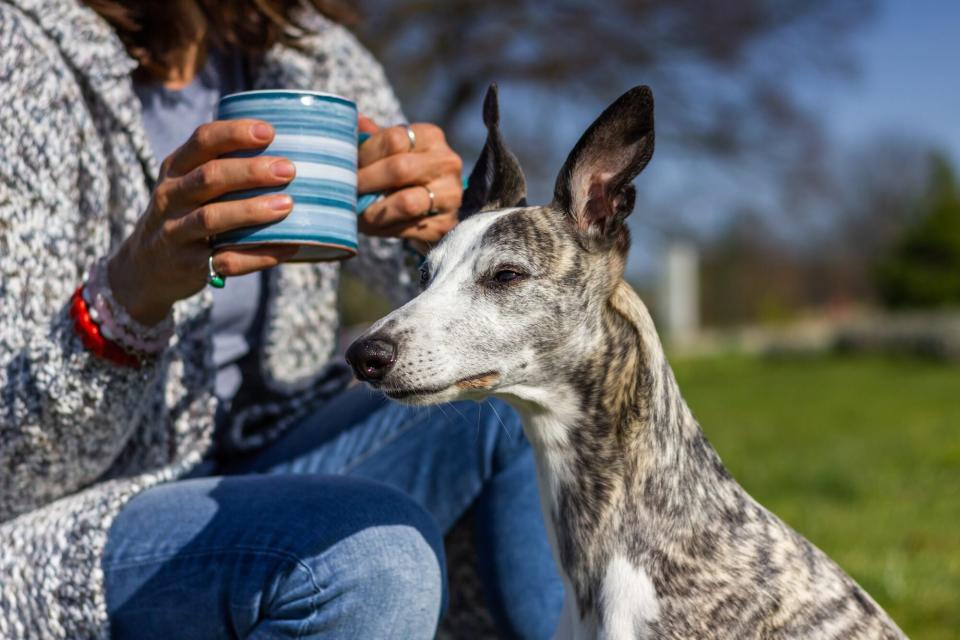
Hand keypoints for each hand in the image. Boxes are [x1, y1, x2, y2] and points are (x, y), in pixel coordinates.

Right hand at [108, 120, 298, 324]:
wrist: (146, 266)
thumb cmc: (184, 213)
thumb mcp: (187, 184)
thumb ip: (221, 166)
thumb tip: (288, 151)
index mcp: (176, 169)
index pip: (202, 141)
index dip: (235, 133)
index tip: (269, 131)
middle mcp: (171, 197)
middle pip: (209, 177)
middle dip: (250, 171)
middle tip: (287, 169)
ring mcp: (176, 232)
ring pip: (212, 218)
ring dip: (251, 210)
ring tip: (286, 204)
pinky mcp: (190, 265)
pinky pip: (226, 260)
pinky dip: (259, 255)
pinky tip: (288, 246)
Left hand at [357, 117, 461, 251]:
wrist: (434, 205)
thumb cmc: (405, 172)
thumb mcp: (391, 151)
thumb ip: (373, 138)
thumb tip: (354, 120)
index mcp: (431, 136)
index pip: (394, 139)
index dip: (365, 154)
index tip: (346, 166)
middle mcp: (447, 162)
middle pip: (400, 169)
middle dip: (366, 182)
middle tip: (346, 191)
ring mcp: (451, 194)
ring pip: (406, 202)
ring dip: (375, 210)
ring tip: (358, 212)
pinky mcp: (446, 223)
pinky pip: (409, 228)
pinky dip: (385, 228)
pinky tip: (375, 225)